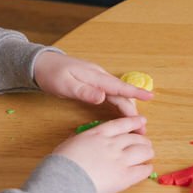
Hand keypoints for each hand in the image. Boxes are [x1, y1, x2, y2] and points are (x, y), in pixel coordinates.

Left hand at [34, 51, 152, 129]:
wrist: (42, 64)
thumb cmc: (52, 74)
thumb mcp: (65, 85)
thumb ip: (84, 92)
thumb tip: (102, 97)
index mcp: (95, 76)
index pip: (119, 87)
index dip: (135, 93)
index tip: (151, 97)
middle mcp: (99, 77)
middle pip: (121, 94)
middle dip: (133, 110)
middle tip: (142, 128)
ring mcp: (97, 80)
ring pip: (117, 95)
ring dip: (127, 108)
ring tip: (136, 125)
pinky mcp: (93, 84)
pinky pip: (111, 95)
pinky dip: (119, 104)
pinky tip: (122, 114)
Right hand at [53, 116, 153, 192]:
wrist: (65, 179)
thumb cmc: (62, 163)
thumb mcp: (71, 143)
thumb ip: (82, 140)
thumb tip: (81, 141)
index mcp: (99, 134)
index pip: (122, 124)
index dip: (134, 122)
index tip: (142, 121)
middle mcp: (113, 144)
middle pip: (136, 137)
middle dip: (143, 140)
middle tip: (146, 144)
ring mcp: (120, 160)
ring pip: (143, 151)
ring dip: (148, 152)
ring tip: (149, 154)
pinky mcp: (124, 176)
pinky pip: (142, 170)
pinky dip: (146, 168)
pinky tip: (147, 168)